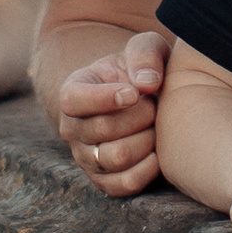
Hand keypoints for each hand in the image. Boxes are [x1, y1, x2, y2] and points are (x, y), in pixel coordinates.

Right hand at [61, 31, 170, 196]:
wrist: (149, 100)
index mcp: (74, 92)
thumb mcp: (145, 49)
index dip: (104, 98)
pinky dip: (148, 169)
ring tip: (156, 126)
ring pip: (116, 158)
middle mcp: (72, 128)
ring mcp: (86, 158)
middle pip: (101, 130)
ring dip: (146, 141)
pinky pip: (126, 184)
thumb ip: (145, 55)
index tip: (134, 93)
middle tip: (154, 106)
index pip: (73, 100)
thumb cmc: (143, 70)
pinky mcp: (105, 181)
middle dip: (138, 117)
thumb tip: (147, 83)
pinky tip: (159, 152)